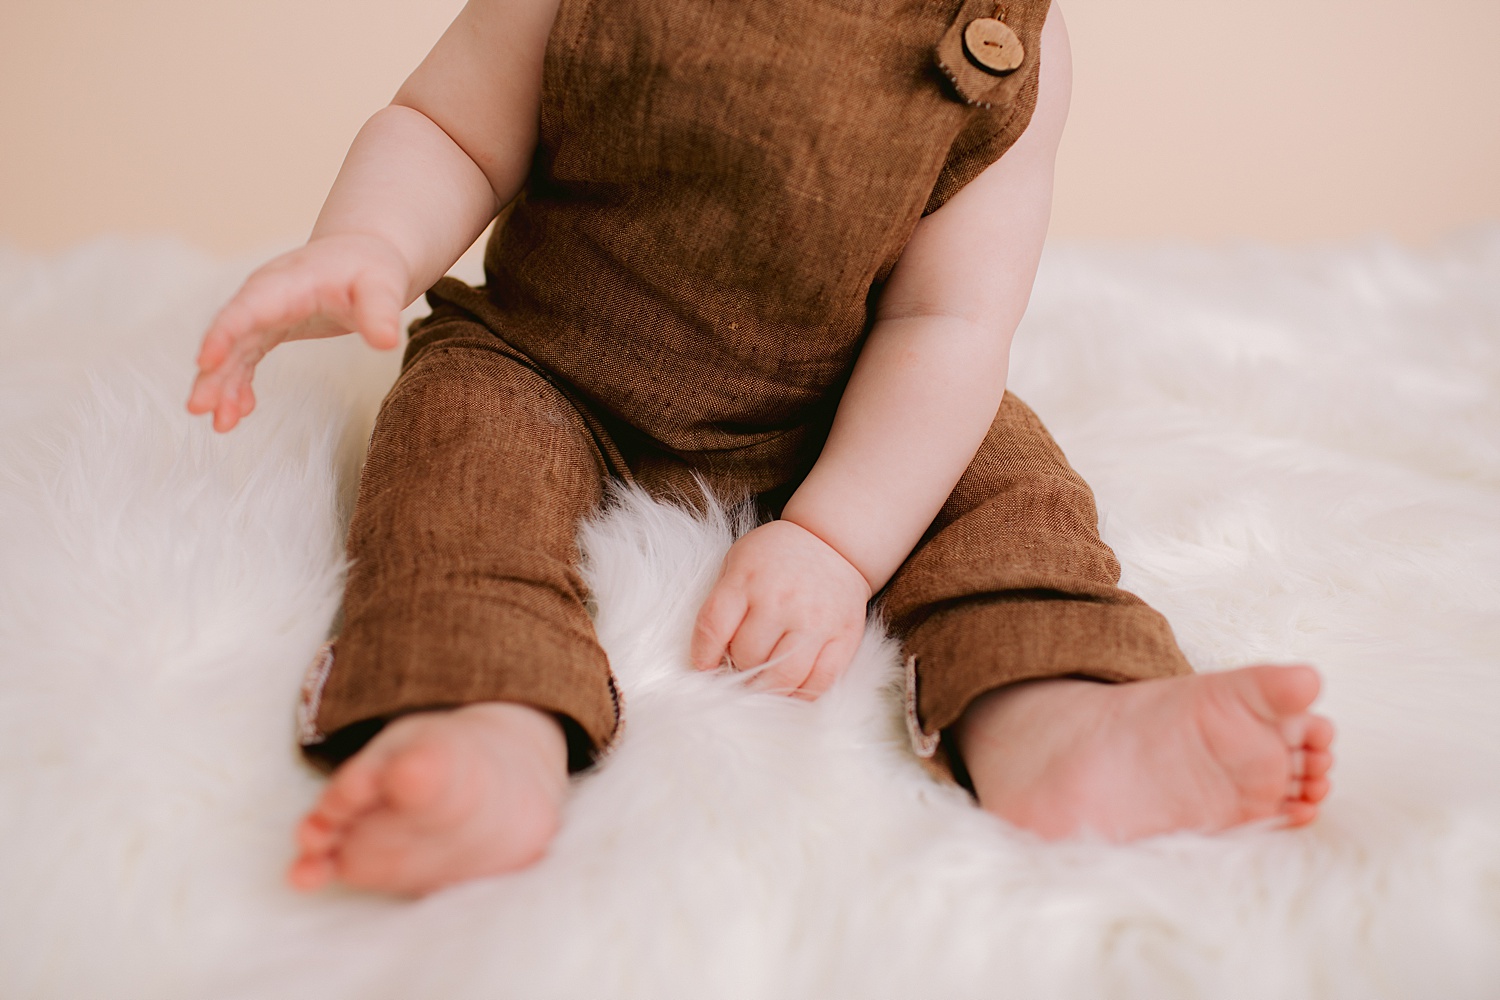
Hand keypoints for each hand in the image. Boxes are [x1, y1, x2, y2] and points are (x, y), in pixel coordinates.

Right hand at [187, 232, 409, 431]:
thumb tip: (388, 342)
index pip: (248, 308)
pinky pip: (244, 358)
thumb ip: (381, 311)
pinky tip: (239, 411)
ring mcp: (261, 312)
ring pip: (232, 351)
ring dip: (222, 386)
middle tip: (199, 409)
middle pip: (230, 333)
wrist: (363, 255)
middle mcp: (264, 295)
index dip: (224, 333)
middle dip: (213, 372)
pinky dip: (239, 384)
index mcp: (287, 282)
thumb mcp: (382, 286)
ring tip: (220, 425)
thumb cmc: (371, 268)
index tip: (205, 362)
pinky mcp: (267, 328)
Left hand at [689, 520, 870, 699]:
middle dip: (740, 665)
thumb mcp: (738, 561)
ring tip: (762, 682)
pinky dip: (802, 695)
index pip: (714, 627)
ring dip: (767, 687)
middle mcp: (781, 600)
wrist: (833, 542)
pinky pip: (820, 682)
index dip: (703, 654)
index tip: (704, 666)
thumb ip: (721, 602)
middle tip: (742, 664)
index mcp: (747, 578)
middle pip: (748, 656)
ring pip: (783, 676)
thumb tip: (709, 655)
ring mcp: (815, 620)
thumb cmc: (776, 556)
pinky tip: (791, 689)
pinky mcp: (844, 637)